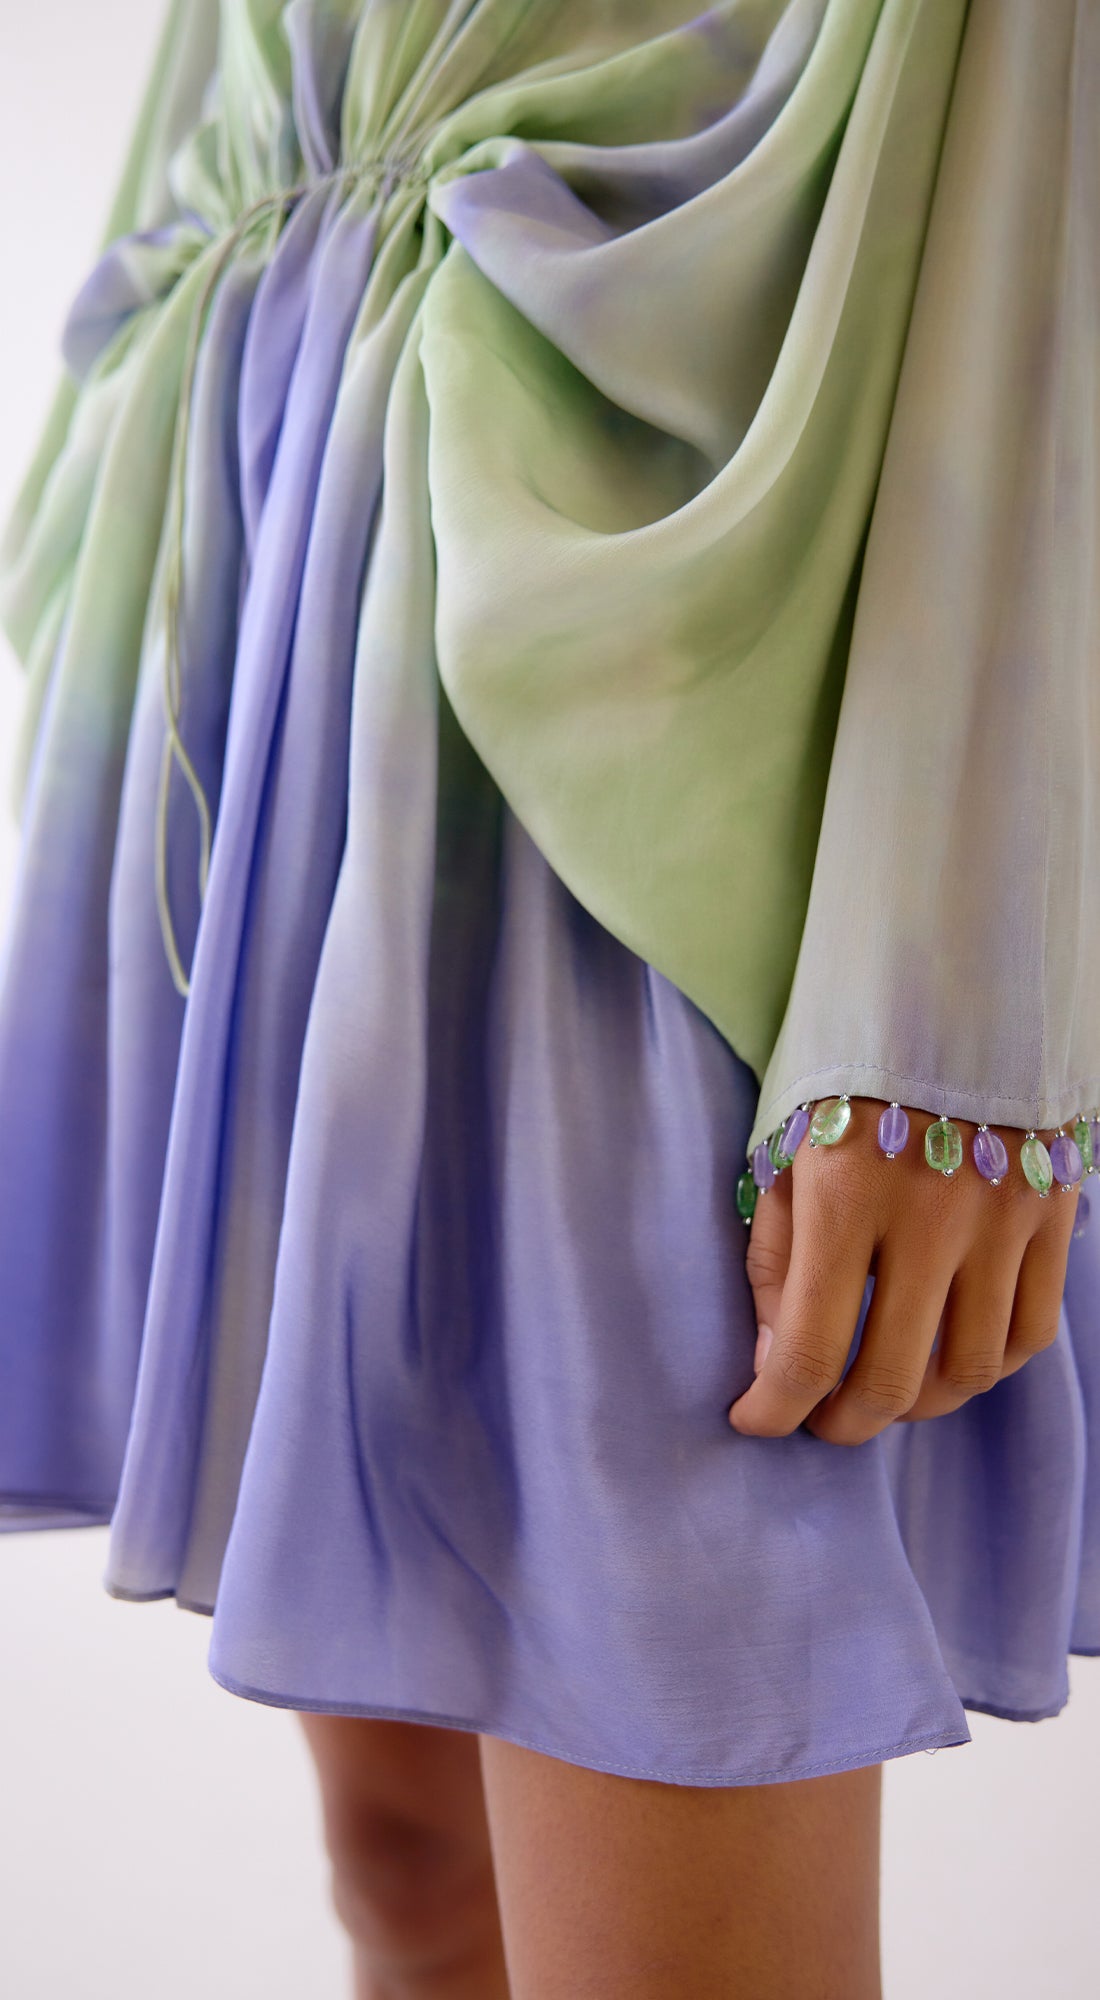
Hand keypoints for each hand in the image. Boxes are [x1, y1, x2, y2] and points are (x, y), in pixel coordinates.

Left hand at [728, 1096, 1080, 1444]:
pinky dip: (984, 1366)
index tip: (753, 1420)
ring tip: (881, 1394)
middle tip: (818, 1422)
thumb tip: (779, 1362)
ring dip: (916, 1404)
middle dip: (842, 1421)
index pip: (812, 1348)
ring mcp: (1003, 1221)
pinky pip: (1029, 1332)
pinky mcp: (1052, 1215)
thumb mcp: (783, 1147)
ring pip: (969, 1371)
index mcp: (847, 1195)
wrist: (950, 986)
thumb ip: (776, 1260)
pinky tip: (946, 1359)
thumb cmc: (845, 1067)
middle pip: (892, 1378)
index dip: (775, 1407)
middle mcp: (932, 1218)